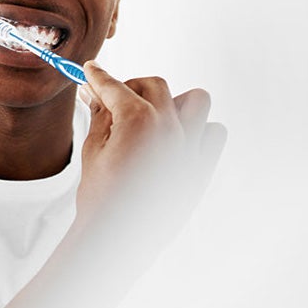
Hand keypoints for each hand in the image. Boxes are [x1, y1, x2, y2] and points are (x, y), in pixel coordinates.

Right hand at [74, 62, 226, 240]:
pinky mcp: (203, 168)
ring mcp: (190, 147)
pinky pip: (215, 133)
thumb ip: (100, 116)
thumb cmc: (100, 196)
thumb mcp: (92, 150)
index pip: (116, 86)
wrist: (118, 237)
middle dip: (132, 87)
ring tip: (156, 118)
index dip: (99, 76)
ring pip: (196, 100)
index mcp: (137, 120)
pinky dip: (200, 131)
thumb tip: (96, 94)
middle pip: (154, 85)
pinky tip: (179, 141)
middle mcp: (170, 128)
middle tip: (116, 100)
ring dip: (175, 102)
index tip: (93, 70)